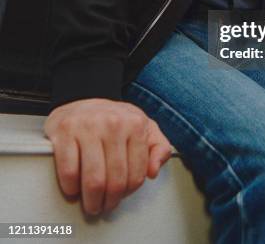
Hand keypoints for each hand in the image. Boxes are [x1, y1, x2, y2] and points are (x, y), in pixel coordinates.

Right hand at [44, 98, 172, 214]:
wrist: (83, 98)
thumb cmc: (115, 119)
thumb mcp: (144, 127)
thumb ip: (159, 148)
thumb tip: (153, 172)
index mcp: (136, 124)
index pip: (136, 175)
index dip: (128, 193)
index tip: (121, 196)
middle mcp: (113, 123)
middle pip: (115, 181)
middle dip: (109, 202)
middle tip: (103, 206)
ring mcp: (88, 126)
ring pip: (93, 180)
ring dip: (92, 201)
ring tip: (91, 203)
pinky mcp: (65, 131)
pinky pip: (69, 171)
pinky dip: (71, 188)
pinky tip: (74, 188)